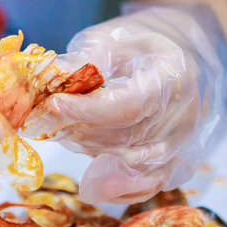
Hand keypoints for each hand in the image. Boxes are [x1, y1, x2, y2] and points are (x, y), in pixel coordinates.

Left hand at [23, 5, 226, 203]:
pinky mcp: (177, 160)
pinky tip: (91, 184)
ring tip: (63, 130)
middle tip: (41, 119)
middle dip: (77, 130)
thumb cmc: (142, 43)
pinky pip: (148, 184)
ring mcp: (184, 142)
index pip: (129, 105)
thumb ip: (85, 59)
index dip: (86, 110)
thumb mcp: (113, 38)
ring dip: (88, 149)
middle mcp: (185, 115)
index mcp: (173, 76)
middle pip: (125, 137)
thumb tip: (50, 78)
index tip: (51, 106)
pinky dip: (118, 188)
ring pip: (128, 162)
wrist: (182, 55)